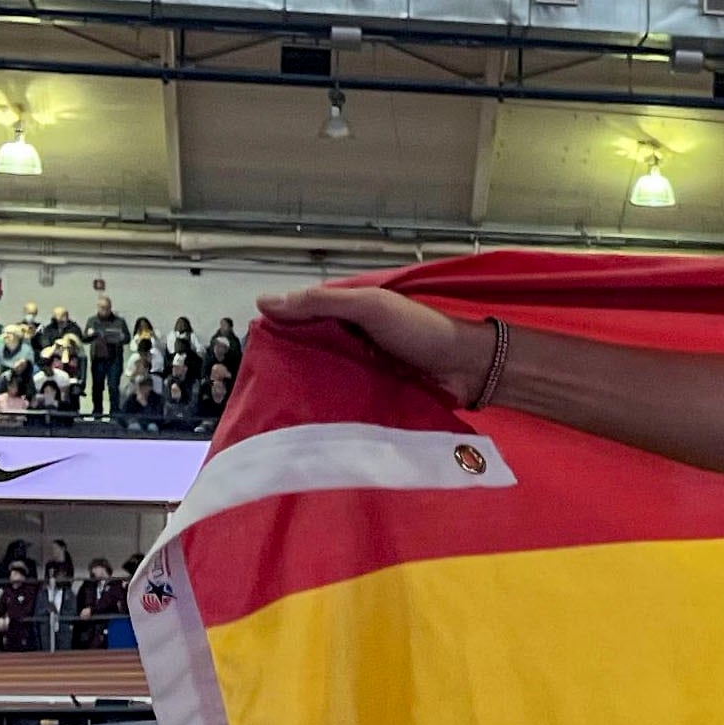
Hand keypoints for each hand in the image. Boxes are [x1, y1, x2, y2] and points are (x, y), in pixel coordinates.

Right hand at [259, 284, 493, 404]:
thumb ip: (322, 302)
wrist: (471, 368)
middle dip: (288, 367)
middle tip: (260, 389)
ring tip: (277, 409)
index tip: (252, 352)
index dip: (278, 331)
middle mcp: (351, 340)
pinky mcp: (374, 395)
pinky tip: (308, 422)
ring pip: (324, 377)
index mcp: (348, 312)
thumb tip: (265, 302)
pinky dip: (330, 406)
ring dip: (307, 389)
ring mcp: (362, 369)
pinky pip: (344, 399)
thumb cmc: (422, 330)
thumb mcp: (370, 306)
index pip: (301, 319)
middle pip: (309, 351)